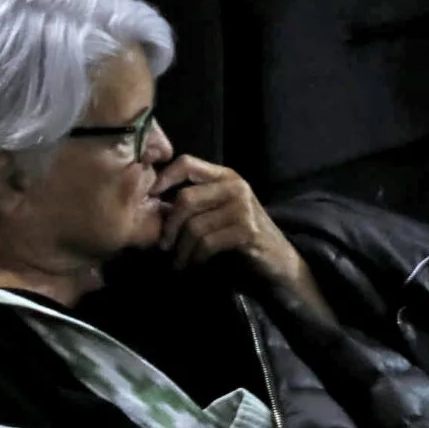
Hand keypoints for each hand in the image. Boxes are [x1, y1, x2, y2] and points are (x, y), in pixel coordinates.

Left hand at [152, 154, 318, 302]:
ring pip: (194, 225)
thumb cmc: (243, 234)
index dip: (164, 177)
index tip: (151, 198)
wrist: (278, 260)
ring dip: (181, 249)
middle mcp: (235, 186)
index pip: (187, 163)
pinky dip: (195, 257)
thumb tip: (154, 201)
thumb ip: (197, 200)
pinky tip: (194, 264)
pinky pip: (207, 243)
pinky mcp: (246, 231)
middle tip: (164, 245)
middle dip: (169, 226)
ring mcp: (242, 208)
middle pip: (186, 198)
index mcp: (225, 176)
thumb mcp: (221, 209)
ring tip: (179, 261)